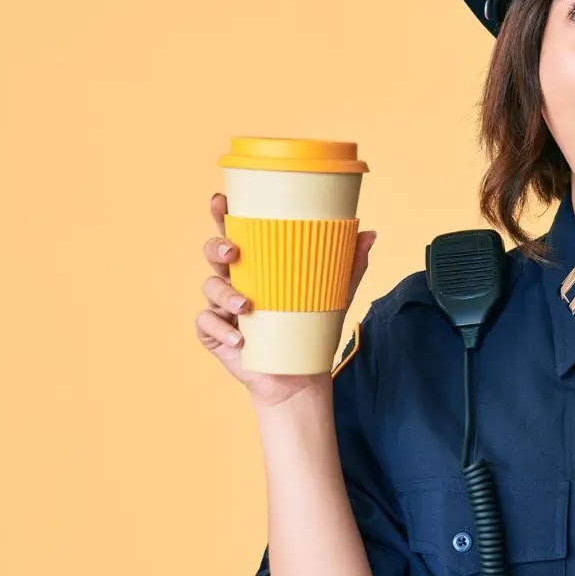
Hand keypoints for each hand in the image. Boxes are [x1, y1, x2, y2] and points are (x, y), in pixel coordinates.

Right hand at [195, 192, 377, 407]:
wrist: (300, 375)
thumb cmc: (311, 329)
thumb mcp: (333, 296)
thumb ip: (349, 265)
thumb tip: (370, 232)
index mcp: (258, 265)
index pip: (237, 233)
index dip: (224, 214)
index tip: (222, 200)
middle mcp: (235, 280)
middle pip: (213, 253)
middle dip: (216, 246)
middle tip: (232, 252)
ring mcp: (221, 307)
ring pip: (210, 287)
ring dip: (224, 294)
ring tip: (245, 307)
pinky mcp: (214, 333)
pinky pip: (205, 324)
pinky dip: (221, 330)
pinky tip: (240, 340)